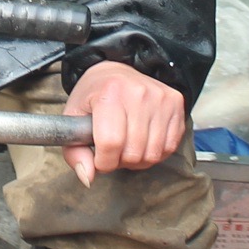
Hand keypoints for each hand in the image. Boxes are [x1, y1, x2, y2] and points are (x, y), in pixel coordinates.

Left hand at [62, 61, 186, 186]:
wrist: (116, 71)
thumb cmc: (94, 96)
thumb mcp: (73, 118)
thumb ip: (74, 152)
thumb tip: (88, 178)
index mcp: (109, 93)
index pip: (111, 144)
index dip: (103, 162)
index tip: (99, 158)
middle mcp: (138, 93)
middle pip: (133, 152)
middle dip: (120, 161)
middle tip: (113, 149)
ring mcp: (160, 98)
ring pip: (153, 154)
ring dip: (138, 159)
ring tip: (127, 145)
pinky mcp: (176, 103)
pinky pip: (170, 146)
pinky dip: (156, 152)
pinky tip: (144, 140)